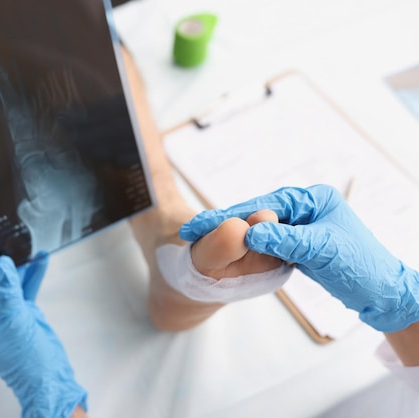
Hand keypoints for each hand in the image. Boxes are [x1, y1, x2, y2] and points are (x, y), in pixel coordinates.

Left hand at [0, 252, 86, 417]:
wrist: (48, 375)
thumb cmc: (22, 357)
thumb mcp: (11, 319)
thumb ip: (6, 289)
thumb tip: (1, 264)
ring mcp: (6, 312)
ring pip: (9, 282)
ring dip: (18, 265)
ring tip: (22, 244)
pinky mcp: (23, 311)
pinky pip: (25, 288)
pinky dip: (33, 274)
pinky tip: (40, 259)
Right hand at [180, 184, 418, 332]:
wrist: (383, 295)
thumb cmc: (361, 268)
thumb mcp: (321, 251)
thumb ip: (284, 239)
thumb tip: (248, 230)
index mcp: (312, 198)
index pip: (263, 205)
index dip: (228, 215)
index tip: (200, 224)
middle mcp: (304, 206)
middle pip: (255, 212)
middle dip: (222, 222)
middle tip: (190, 231)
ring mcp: (300, 224)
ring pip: (257, 226)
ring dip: (230, 233)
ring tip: (200, 239)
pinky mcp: (297, 242)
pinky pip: (266, 241)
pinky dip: (245, 246)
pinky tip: (226, 249)